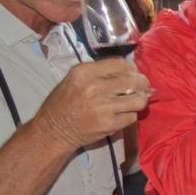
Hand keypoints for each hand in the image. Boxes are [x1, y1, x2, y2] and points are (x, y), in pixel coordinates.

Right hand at [34, 58, 148, 150]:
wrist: (53, 130)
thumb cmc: (64, 102)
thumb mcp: (75, 79)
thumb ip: (100, 72)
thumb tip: (130, 71)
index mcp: (84, 72)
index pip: (121, 64)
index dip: (132, 69)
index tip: (133, 74)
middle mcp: (94, 88)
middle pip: (133, 81)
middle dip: (142, 84)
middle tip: (142, 87)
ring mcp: (102, 107)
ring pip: (138, 100)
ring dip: (139, 100)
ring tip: (134, 101)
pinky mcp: (109, 124)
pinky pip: (132, 116)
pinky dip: (130, 115)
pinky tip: (122, 114)